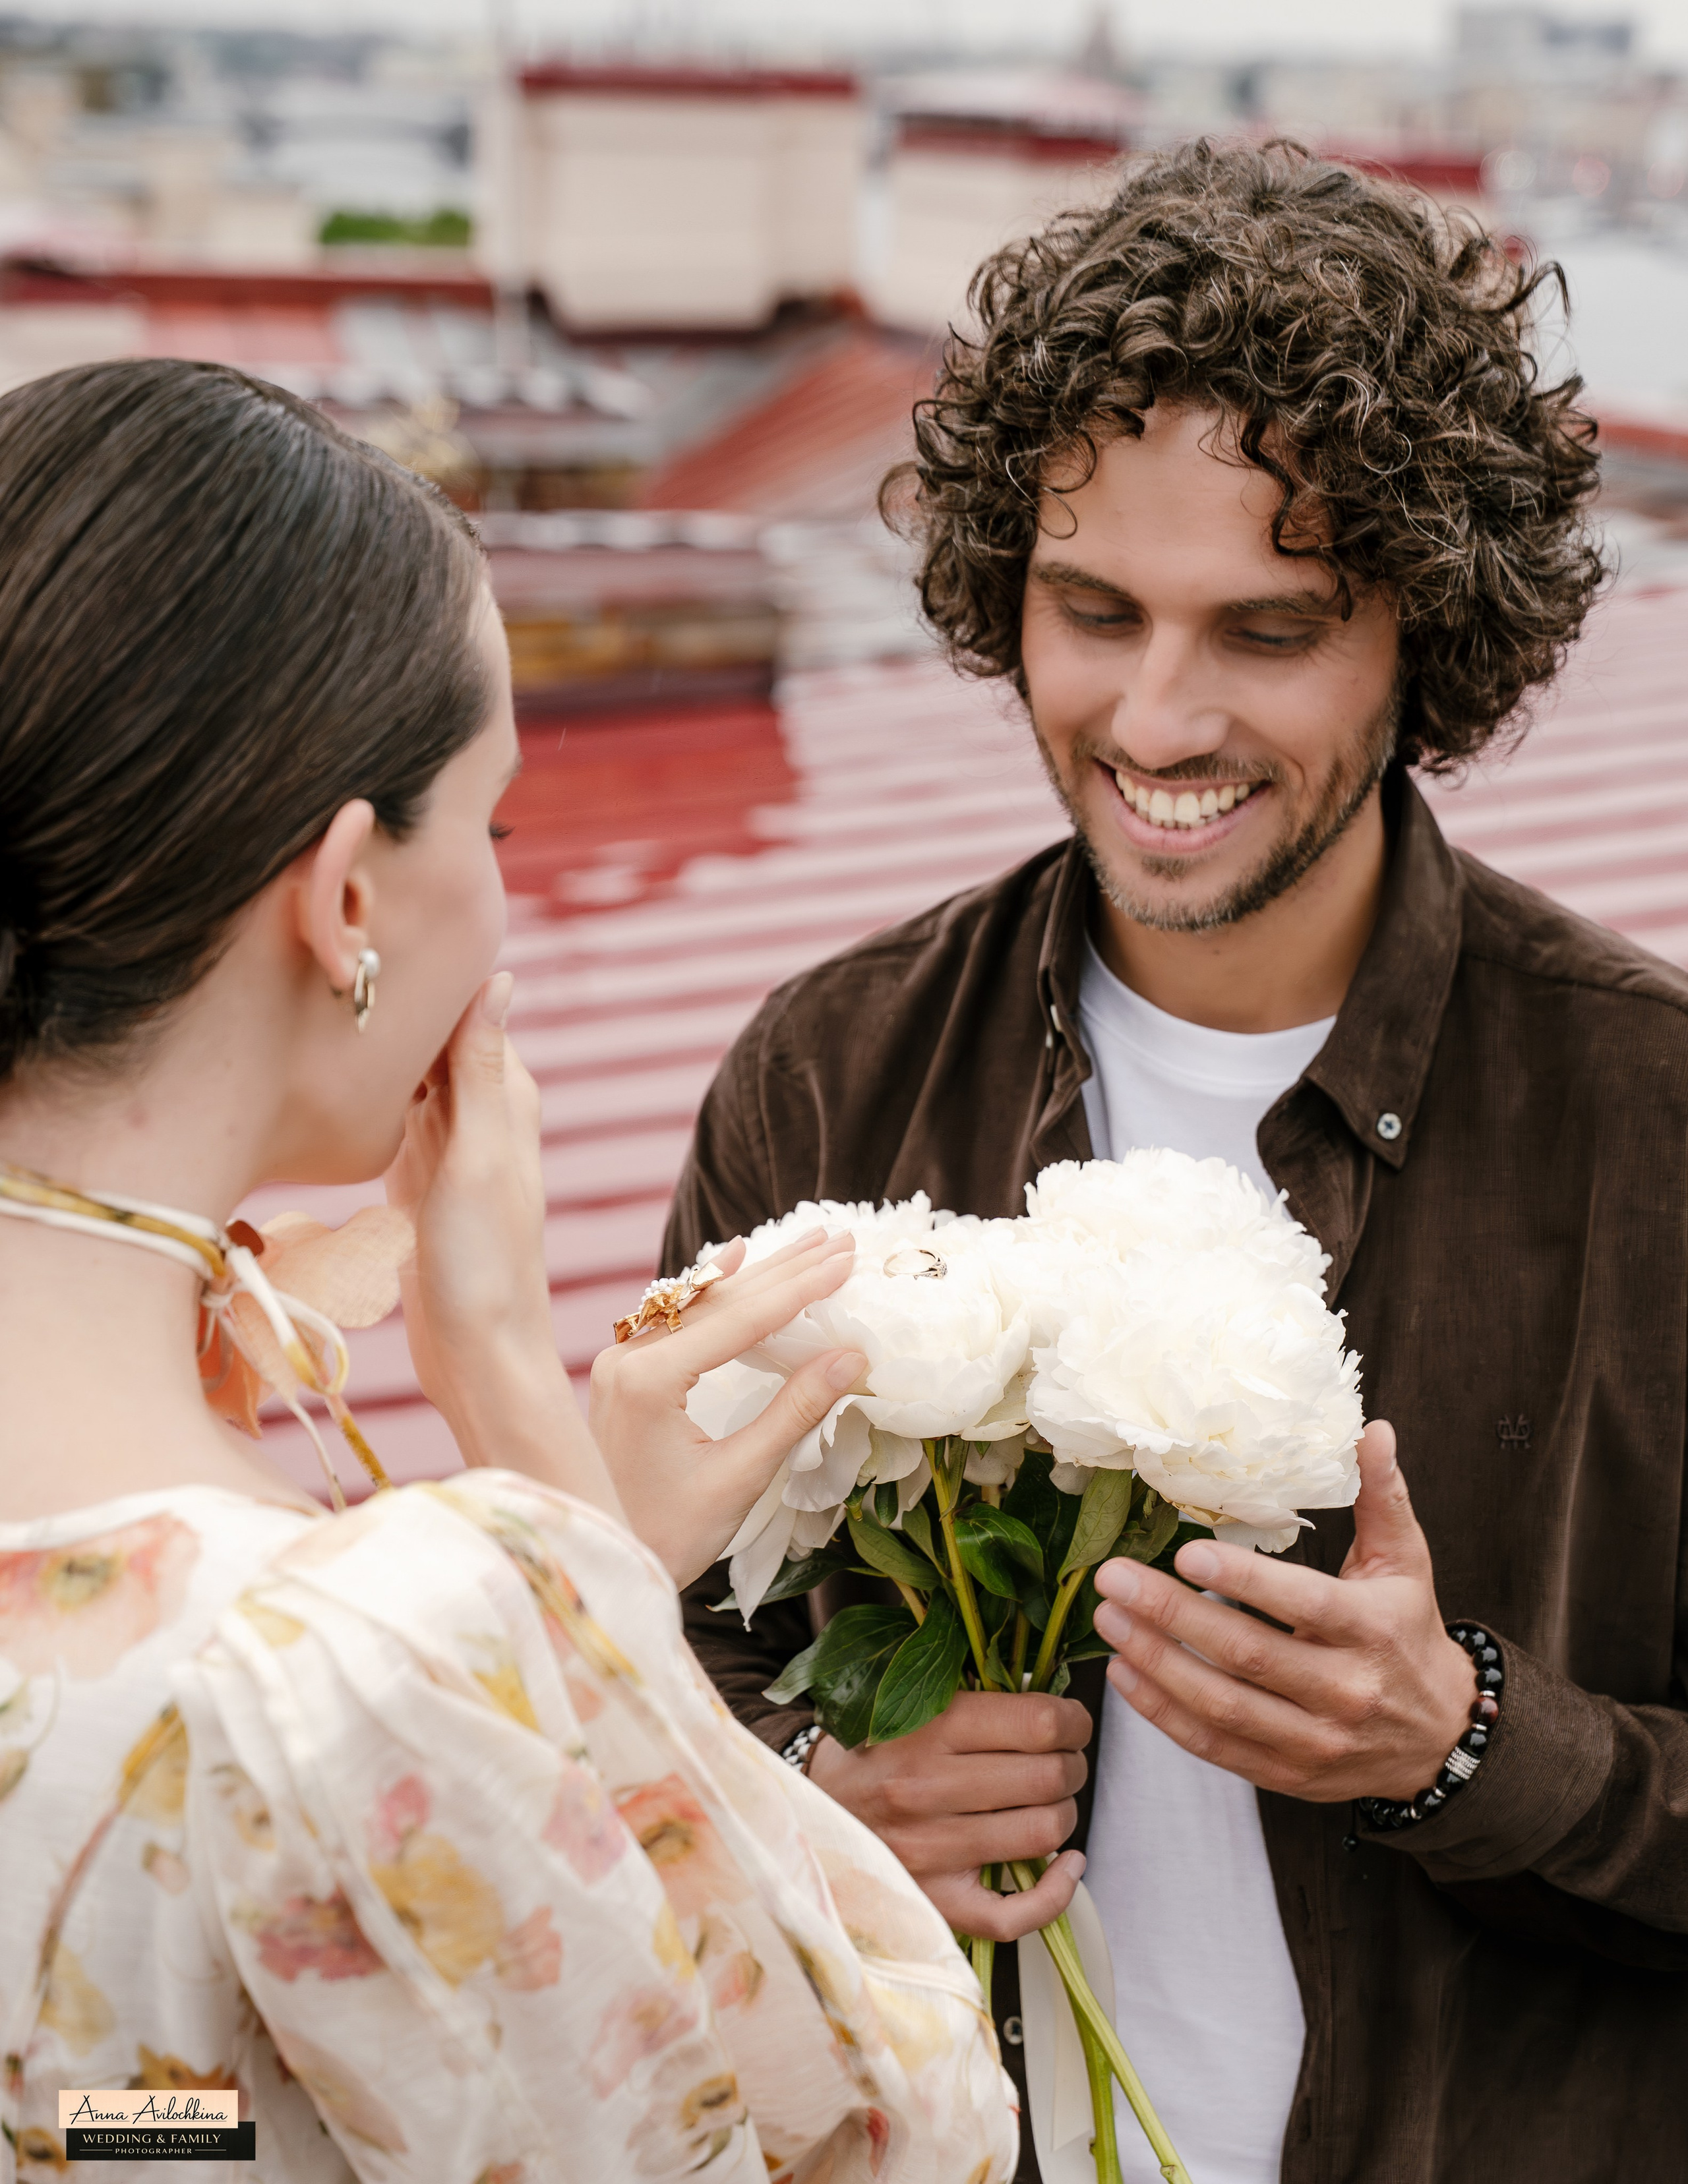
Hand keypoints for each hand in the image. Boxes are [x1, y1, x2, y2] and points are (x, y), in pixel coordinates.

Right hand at [385, 975, 600, 1491]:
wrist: (477, 1358)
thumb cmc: (486, 1264)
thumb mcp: (482, 1157)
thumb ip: (484, 1070)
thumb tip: (501, 978)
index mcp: (507, 1100)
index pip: (469, 1012)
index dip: (429, 975)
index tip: (379, 931)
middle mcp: (483, 1119)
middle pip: (436, 1042)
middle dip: (397, 1011)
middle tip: (334, 964)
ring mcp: (449, 1154)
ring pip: (412, 1080)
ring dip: (380, 1053)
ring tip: (326, 1007)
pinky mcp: (420, 1187)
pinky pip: (395, 1125)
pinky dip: (373, 1101)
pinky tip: (337, 1079)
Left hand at [588, 1228, 866, 1586]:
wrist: (602, 1561)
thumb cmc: (668, 1535)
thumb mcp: (740, 1477)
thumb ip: (794, 1412)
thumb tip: (852, 1357)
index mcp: (650, 1380)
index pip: (742, 1321)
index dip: (800, 1290)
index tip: (846, 1260)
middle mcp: (627, 1358)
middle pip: (722, 1302)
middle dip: (786, 1270)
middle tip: (839, 1239)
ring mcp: (620, 1363)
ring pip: (700, 1305)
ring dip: (758, 1275)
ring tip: (808, 1243)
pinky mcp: (624, 1374)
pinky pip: (676, 1318)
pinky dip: (713, 1291)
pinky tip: (734, 1257)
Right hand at [808, 1689, 1090, 1940]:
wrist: (798, 1812)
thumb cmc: (870, 1750)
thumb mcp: (909, 1698)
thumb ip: (974, 1690)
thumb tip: (1051, 1694)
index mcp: (928, 1727)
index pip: (1040, 1723)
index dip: (1073, 1721)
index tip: (1071, 1724)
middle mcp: (927, 1789)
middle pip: (1048, 1778)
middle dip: (1071, 1766)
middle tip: (1062, 1761)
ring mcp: (931, 1852)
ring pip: (1042, 1834)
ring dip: (1063, 1815)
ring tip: (1049, 1802)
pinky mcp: (934, 1901)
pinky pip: (1015, 1913)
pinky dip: (1056, 1893)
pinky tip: (1066, 1866)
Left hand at [1091, 1422, 1477, 1802]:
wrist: (1439, 1736)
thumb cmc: (1407, 1631)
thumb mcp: (1405, 1561)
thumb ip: (1381, 1495)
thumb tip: (1371, 1428)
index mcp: (1371, 1630)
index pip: (1301, 1606)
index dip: (1242, 1582)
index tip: (1186, 1554)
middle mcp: (1344, 1691)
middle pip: (1247, 1656)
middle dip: (1171, 1615)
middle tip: (1112, 1579)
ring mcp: (1314, 1741)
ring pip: (1223, 1706)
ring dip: (1156, 1664)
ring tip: (1107, 1621)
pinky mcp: (1288, 1775)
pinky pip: (1216, 1747)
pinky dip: (1164, 1714)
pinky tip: (1126, 1673)